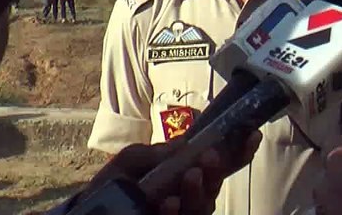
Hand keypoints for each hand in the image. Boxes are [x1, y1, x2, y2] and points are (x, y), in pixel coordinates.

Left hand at [78, 132, 260, 214]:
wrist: (89, 213)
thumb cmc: (110, 188)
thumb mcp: (130, 161)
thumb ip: (157, 153)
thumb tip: (186, 144)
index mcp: (185, 176)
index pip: (219, 165)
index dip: (239, 151)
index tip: (252, 135)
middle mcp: (189, 196)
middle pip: (216, 184)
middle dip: (218, 170)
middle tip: (210, 156)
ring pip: (204, 207)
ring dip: (199, 191)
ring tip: (190, 176)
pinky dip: (175, 213)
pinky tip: (167, 204)